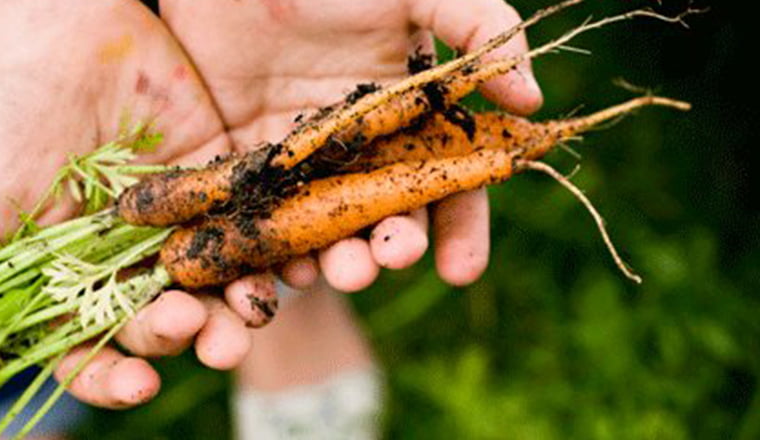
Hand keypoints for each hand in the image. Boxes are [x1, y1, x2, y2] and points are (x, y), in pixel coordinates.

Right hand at [0, 0, 276, 407]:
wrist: (50, 33)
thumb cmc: (4, 118)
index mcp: (79, 279)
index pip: (97, 347)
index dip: (115, 375)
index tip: (138, 384)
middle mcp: (134, 259)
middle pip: (170, 317)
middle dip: (193, 335)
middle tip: (214, 339)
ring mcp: (180, 219)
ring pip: (219, 276)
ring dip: (242, 301)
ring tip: (258, 308)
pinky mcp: (218, 174)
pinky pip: (252, 216)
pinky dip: (276, 240)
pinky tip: (296, 261)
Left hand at [161, 0, 542, 289]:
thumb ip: (478, 27)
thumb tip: (530, 99)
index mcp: (403, 119)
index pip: (445, 187)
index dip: (458, 233)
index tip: (461, 270)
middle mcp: (354, 152)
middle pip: (385, 220)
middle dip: (393, 249)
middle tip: (389, 259)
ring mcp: (295, 166)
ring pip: (323, 234)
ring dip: (335, 263)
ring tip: (339, 272)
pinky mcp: (236, 170)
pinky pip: (254, 229)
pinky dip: (262, 261)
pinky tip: (271, 272)